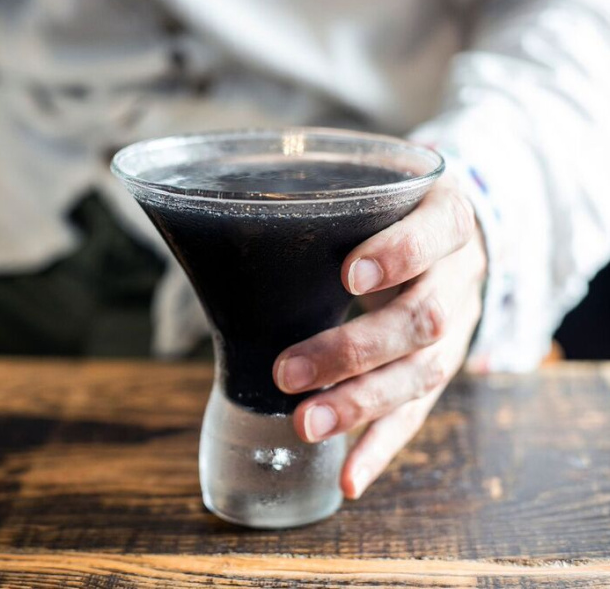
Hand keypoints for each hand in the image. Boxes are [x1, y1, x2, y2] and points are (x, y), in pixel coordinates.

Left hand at [272, 172, 486, 498]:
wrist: (448, 237)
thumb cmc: (386, 211)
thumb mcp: (370, 193)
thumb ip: (322, 210)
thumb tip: (214, 233)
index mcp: (446, 214)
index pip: (440, 229)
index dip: (402, 253)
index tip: (349, 277)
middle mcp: (459, 274)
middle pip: (424, 318)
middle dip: (354, 350)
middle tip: (287, 372)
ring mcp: (458, 328)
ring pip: (422, 373)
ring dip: (359, 404)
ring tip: (306, 425)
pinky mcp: (441, 369)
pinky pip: (417, 414)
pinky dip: (379, 448)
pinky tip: (349, 479)